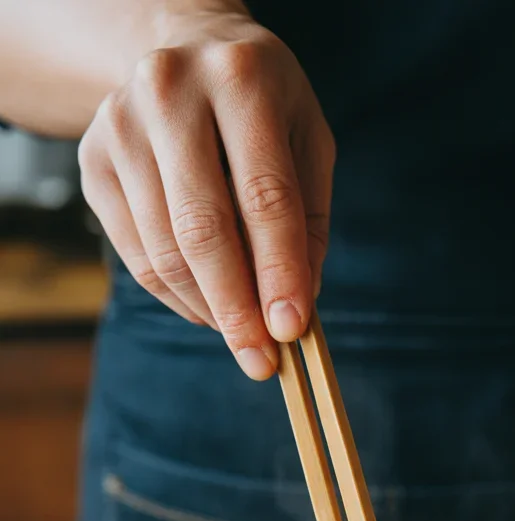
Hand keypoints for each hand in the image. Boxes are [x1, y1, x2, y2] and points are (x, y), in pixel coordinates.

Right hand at [78, 3, 333, 378]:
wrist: (182, 50)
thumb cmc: (262, 109)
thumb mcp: (306, 142)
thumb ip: (308, 221)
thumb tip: (295, 308)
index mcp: (241, 78)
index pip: (264, 196)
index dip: (278, 271)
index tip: (290, 331)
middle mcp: (170, 92)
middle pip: (202, 228)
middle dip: (236, 308)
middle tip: (260, 362)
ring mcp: (120, 125)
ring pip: (163, 250)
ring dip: (208, 309)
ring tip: (241, 336)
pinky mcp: (91, 160)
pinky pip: (136, 254)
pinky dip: (177, 296)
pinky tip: (207, 308)